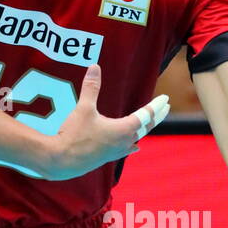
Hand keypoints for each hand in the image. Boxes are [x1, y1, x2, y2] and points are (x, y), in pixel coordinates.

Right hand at [46, 63, 169, 180]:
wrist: (62, 161)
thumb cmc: (74, 134)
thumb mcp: (83, 108)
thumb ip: (91, 88)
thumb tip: (95, 67)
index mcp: (123, 129)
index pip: (146, 116)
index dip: (156, 106)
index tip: (165, 99)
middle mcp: (124, 142)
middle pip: (146, 128)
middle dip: (156, 117)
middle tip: (165, 108)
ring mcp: (117, 152)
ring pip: (137, 138)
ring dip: (144, 129)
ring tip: (150, 124)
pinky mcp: (108, 157)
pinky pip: (127, 148)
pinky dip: (133, 143)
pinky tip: (134, 146)